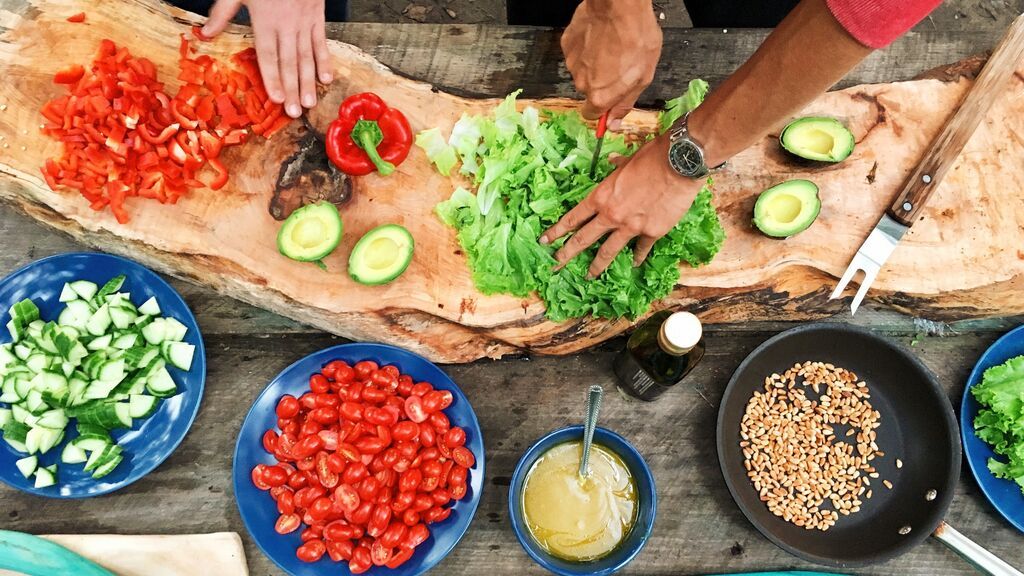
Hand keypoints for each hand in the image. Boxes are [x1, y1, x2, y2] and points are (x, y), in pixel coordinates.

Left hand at [202, 0, 332, 118]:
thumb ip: (223, 12)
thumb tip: (205, 34)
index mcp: (265, 19)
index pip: (268, 55)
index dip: (272, 78)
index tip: (276, 98)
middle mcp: (286, 24)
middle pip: (289, 62)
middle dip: (292, 88)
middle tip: (294, 112)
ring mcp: (304, 22)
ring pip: (306, 57)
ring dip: (308, 81)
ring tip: (308, 102)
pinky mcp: (317, 17)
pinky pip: (321, 42)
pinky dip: (324, 61)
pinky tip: (326, 78)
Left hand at [540, 135, 700, 277]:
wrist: (679, 164)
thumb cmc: (652, 156)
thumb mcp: (628, 160)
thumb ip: (617, 167)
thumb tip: (611, 162)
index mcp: (601, 197)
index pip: (573, 218)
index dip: (557, 231)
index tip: (545, 241)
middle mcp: (611, 215)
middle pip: (584, 239)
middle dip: (567, 253)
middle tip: (556, 264)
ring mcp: (631, 227)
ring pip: (608, 251)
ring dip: (597, 265)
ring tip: (589, 275)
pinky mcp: (652, 232)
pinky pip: (641, 249)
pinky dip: (638, 256)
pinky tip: (634, 263)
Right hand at [561, 0, 661, 128]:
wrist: (620, 7)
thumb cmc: (636, 38)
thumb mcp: (642, 77)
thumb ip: (625, 103)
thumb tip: (613, 124)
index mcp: (599, 96)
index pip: (592, 115)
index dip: (602, 109)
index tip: (610, 101)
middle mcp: (581, 83)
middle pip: (589, 91)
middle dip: (602, 82)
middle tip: (619, 66)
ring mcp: (572, 63)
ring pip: (583, 70)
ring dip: (595, 64)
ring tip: (611, 47)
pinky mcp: (567, 44)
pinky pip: (577, 53)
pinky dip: (587, 48)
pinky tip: (601, 37)